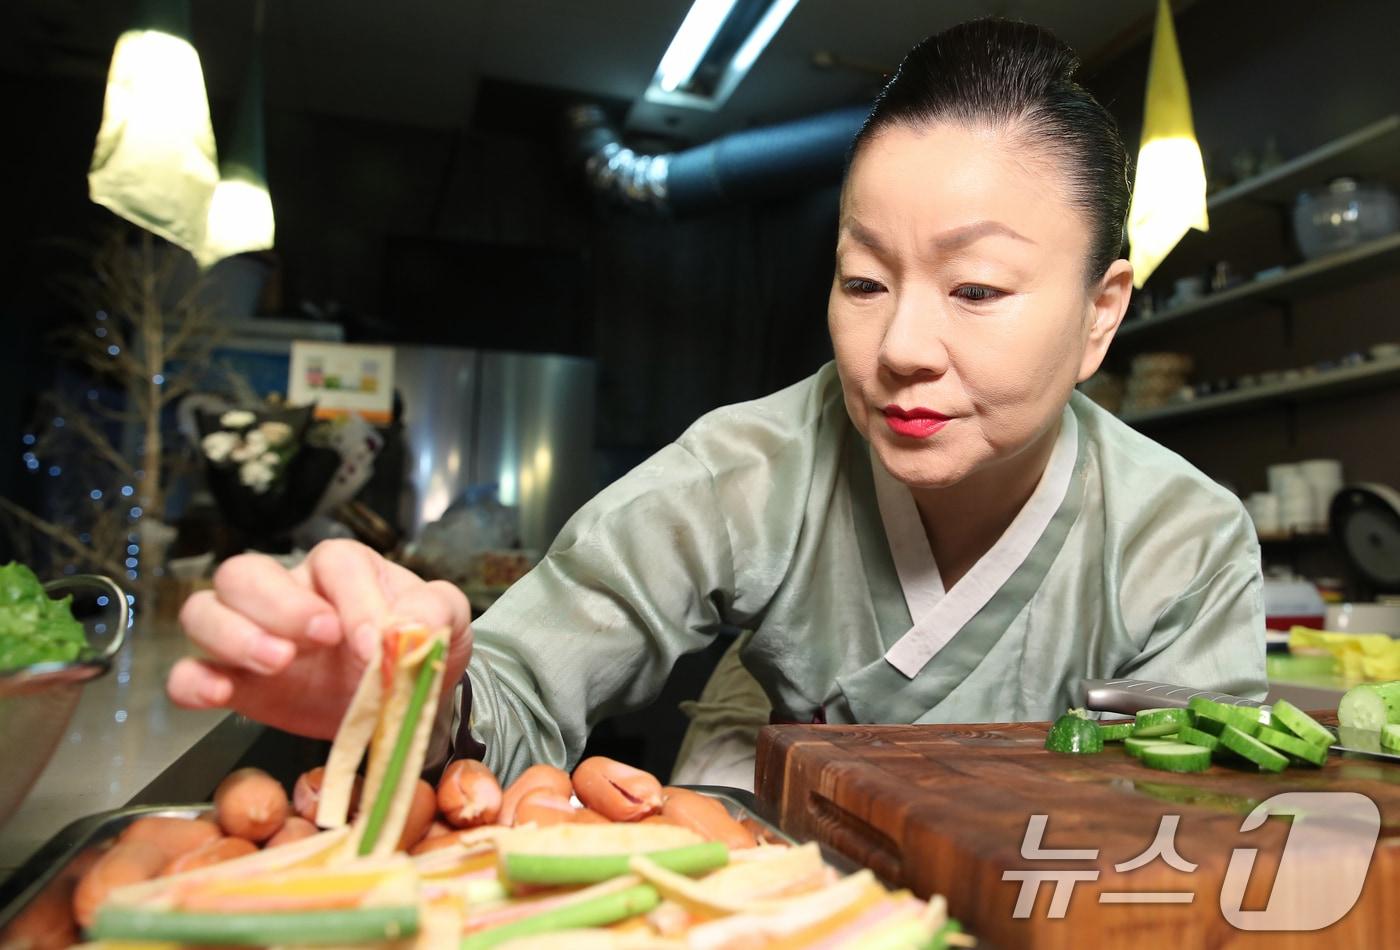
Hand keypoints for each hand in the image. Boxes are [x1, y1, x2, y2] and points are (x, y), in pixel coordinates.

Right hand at [167, 540, 472, 739]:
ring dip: (232, 635)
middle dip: (277, 604)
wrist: (404, 701)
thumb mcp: (448, 622)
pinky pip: (185, 672)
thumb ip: (435, 612)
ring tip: (277, 662)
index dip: (352, 601)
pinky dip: (192, 682)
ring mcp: (253, 635)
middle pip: (247, 572)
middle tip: (315, 640)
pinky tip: (219, 695)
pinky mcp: (235, 681)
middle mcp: (288, 592)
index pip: (334, 564)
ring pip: (205, 610)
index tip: (373, 645)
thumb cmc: (419, 647)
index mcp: (344, 569)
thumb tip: (407, 627)